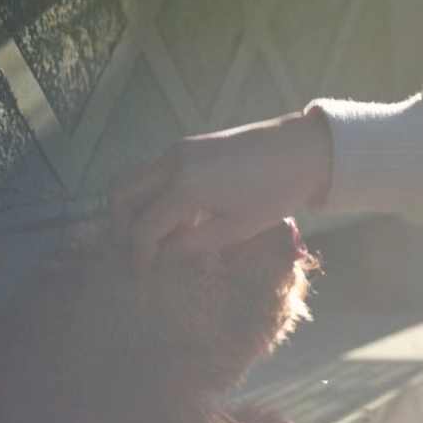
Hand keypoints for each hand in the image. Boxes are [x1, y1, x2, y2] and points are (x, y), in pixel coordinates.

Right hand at [109, 108, 333, 271]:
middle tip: (138, 253)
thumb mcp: (237, 228)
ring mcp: (177, 149)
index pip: (144, 229)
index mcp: (186, 187)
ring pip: (131, 178)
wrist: (302, 148)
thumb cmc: (276, 192)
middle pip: (120, 196)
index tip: (143, 278)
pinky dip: (152, 193)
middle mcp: (172, 163)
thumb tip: (163, 260)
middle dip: (121, 228)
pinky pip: (152, 170)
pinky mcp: (186, 144)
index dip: (140, 258)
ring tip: (158, 237)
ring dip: (134, 208)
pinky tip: (179, 217)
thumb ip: (194, 245)